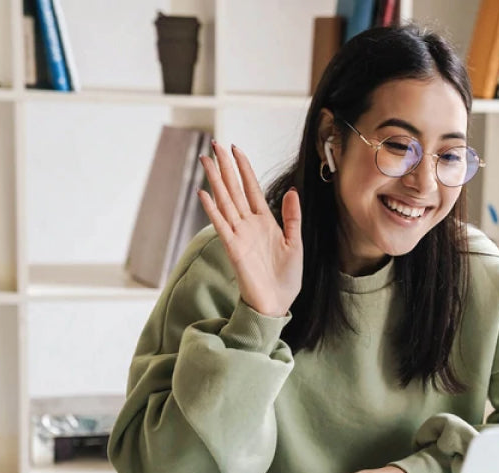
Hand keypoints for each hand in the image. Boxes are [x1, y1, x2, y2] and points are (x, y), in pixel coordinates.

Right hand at [198, 141, 302, 316]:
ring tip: (205, 160)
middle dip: (225, 167)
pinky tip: (204, 193)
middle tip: (214, 144)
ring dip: (215, 181)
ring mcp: (239, 235)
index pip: (252, 188)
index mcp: (265, 222)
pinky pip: (221, 226)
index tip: (236, 148)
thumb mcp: (295, 243)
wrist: (277, 303)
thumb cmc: (286, 278)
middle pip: (234, 189)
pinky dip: (212, 210)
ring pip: (225, 202)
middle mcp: (249, 225)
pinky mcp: (233, 249)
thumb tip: (292, 191)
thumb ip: (292, 217)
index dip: (244, 168)